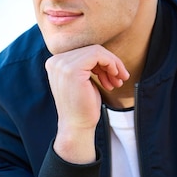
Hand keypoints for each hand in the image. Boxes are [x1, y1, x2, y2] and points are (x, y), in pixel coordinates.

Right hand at [45, 45, 128, 162]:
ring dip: (113, 65)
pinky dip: (111, 63)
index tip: (114, 76)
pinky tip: (115, 77)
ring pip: (96, 51)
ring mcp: (62, 64)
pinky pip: (98, 55)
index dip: (103, 62)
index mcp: (55, 63)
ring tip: (118, 81)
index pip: (84, 51)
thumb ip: (87, 65)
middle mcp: (55, 61)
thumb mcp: (84, 80)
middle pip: (91, 50)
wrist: (77, 127)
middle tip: (120, 79)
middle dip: (110, 64)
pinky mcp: (72, 69)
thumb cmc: (83, 106)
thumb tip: (104, 52)